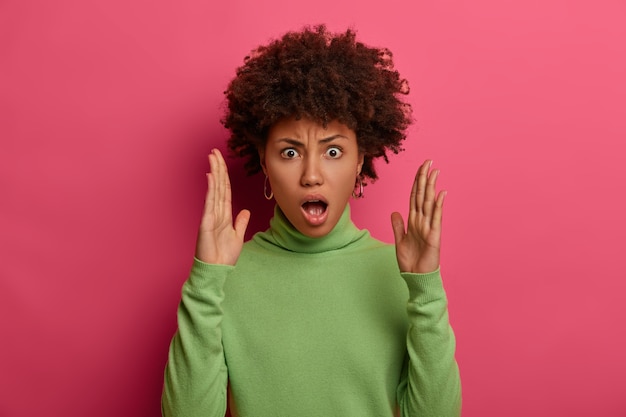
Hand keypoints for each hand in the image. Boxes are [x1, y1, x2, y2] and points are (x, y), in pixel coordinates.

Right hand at [195, 149, 249, 264]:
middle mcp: (216, 212)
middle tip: (215, 151)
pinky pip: (210, 202)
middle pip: (219, 185)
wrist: (216, 270)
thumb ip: (240, 223)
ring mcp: (210, 216)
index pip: (225, 190)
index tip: (221, 161)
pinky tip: (211, 176)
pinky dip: (211, 188)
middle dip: (218, 168)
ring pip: (214, 189)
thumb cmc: (224, 256)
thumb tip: (245, 211)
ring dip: (214, 172)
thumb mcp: (237, 237)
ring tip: (213, 157)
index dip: (224, 175)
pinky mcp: (207, 222)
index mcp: (224, 215)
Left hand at [391, 160, 445, 273]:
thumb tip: (394, 212)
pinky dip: (438, 205)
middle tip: (428, 162)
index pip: (415, 197)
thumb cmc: (410, 261)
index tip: (420, 168)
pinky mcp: (434, 236)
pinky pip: (436, 218)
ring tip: (434, 172)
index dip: (417, 182)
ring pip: (429, 202)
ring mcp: (429, 227)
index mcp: (413, 221)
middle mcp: (422, 221)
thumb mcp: (399, 241)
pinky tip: (441, 194)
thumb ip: (397, 226)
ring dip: (432, 187)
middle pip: (423, 195)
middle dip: (425, 178)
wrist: (416, 277)